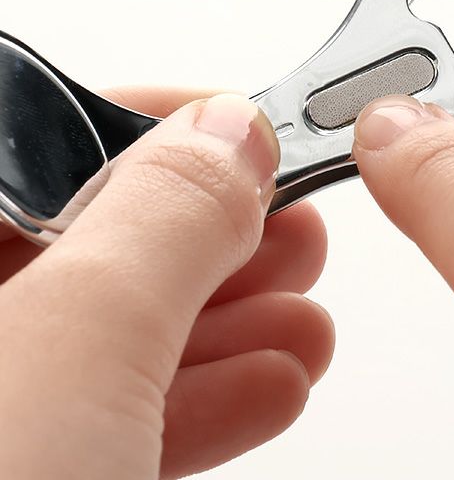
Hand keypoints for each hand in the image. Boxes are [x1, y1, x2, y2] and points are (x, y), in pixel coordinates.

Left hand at [0, 88, 333, 479]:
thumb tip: (232, 132)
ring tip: (306, 322)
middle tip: (295, 229)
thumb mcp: (77, 339)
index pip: (48, 134)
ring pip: (119, 331)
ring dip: (232, 324)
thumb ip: (166, 215)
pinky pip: (118, 414)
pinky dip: (205, 397)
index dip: (160, 122)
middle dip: (218, 235)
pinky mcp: (32, 464)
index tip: (250, 132)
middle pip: (99, 237)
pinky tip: (272, 386)